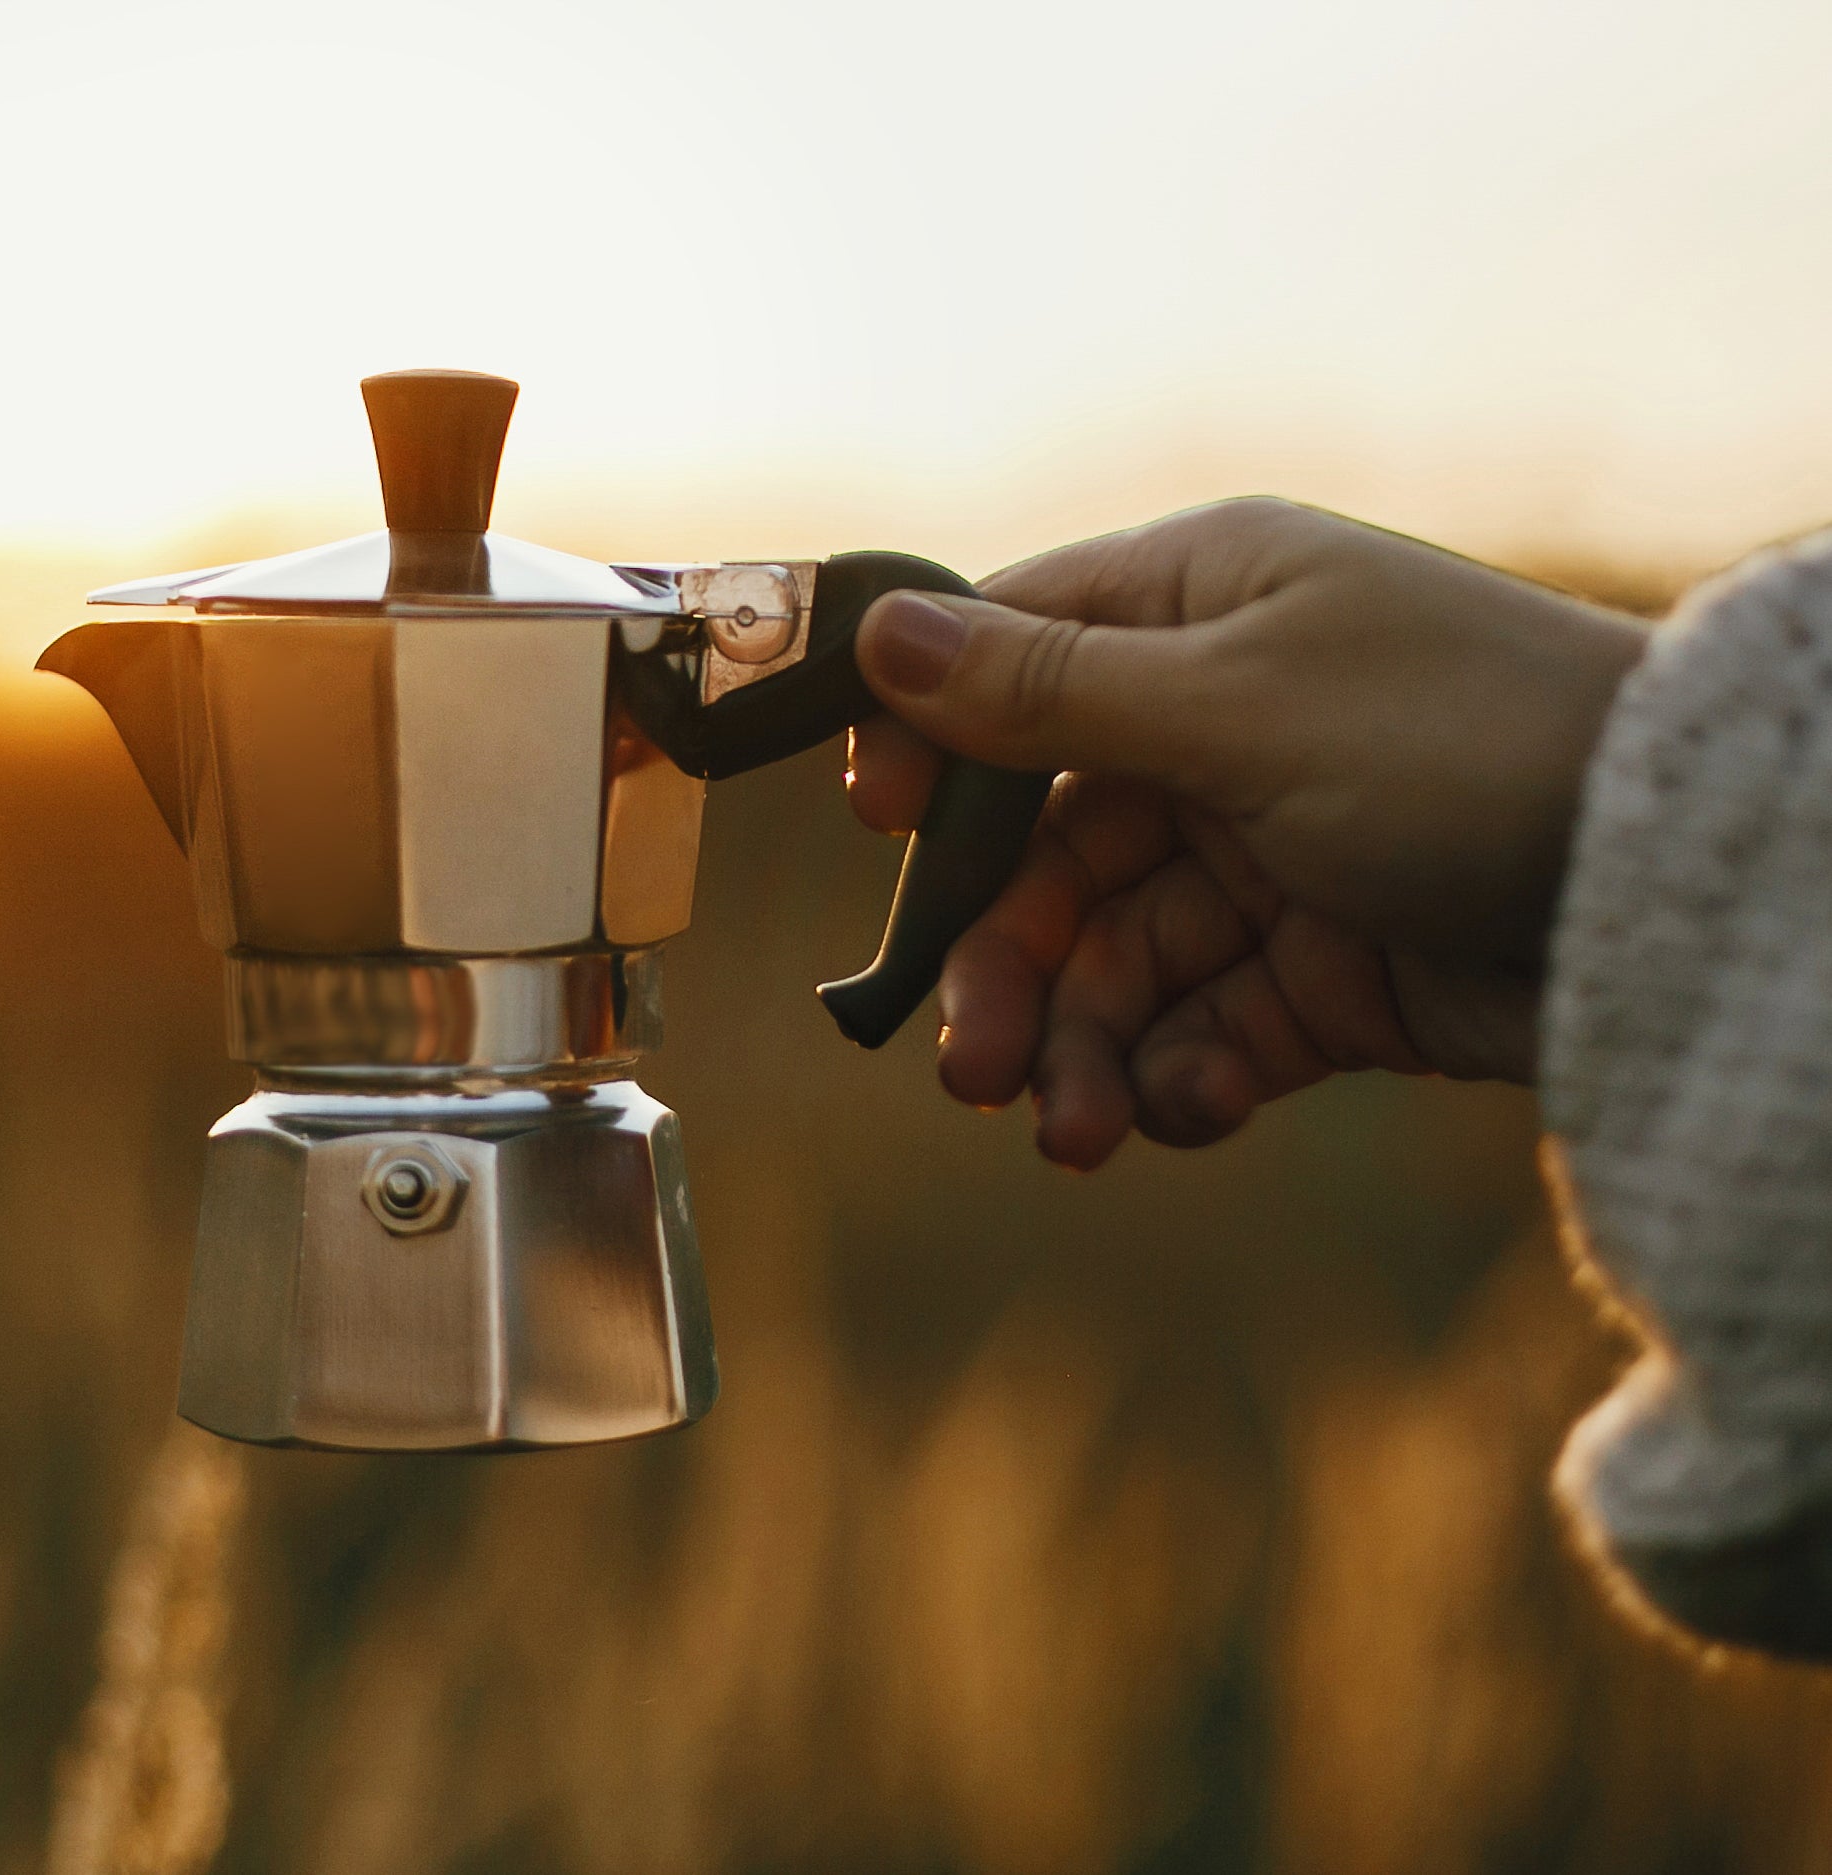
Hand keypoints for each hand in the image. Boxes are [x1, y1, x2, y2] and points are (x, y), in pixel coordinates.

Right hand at [845, 498, 1647, 1169]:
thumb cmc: (1462, 744)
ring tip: (1077, 1132)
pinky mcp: (1326, 962)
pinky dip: (1178, 1073)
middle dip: (1005, 959)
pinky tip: (1186, 1110)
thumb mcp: (1233, 708)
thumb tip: (878, 631)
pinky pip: (1205, 1021)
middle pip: (1046, 842)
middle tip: (968, 1069)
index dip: (928, 745)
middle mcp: (1220, 718)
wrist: (1676, 887)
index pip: (1007, 656)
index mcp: (1199, 609)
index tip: (875, 829)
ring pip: (1117, 952)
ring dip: (1080, 1042)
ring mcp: (1272, 845)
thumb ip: (1046, 688)